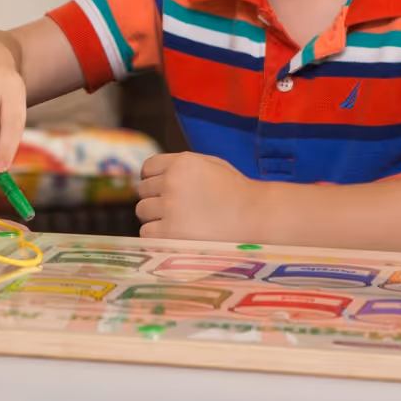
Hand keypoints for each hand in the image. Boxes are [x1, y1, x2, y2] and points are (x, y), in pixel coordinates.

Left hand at [136, 152, 258, 240]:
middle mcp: (172, 182)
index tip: (160, 190)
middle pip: (142, 191)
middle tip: (174, 211)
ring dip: (155, 219)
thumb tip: (156, 175)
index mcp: (182, 163)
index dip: (152, 179)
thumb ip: (183, 167)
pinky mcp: (169, 232)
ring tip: (178, 225)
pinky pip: (147, 233)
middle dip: (155, 200)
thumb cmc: (238, 193)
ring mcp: (170, 207)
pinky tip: (176, 237)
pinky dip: (158, 236)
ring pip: (142, 212)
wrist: (257, 218)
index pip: (148, 167)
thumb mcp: (212, 166)